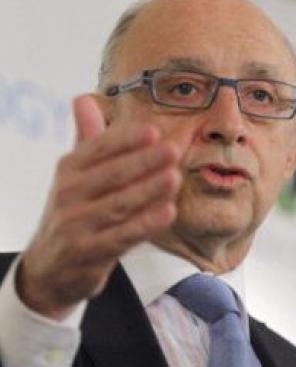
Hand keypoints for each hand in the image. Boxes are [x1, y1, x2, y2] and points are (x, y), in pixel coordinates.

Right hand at [17, 95, 180, 319]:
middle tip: (173, 151)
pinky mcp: (89, 252)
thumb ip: (87, 140)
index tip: (153, 130)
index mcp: (69, 169)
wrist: (50, 267)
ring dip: (148, 191)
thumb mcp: (75, 175)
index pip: (98, 149)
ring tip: (174, 178)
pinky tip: (168, 212)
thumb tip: (84, 99)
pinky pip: (123, 236)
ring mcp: (77, 224)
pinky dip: (146, 224)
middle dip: (143, 162)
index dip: (125, 140)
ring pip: (119, 205)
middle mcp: (69, 194)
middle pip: (111, 175)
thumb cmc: (74, 211)